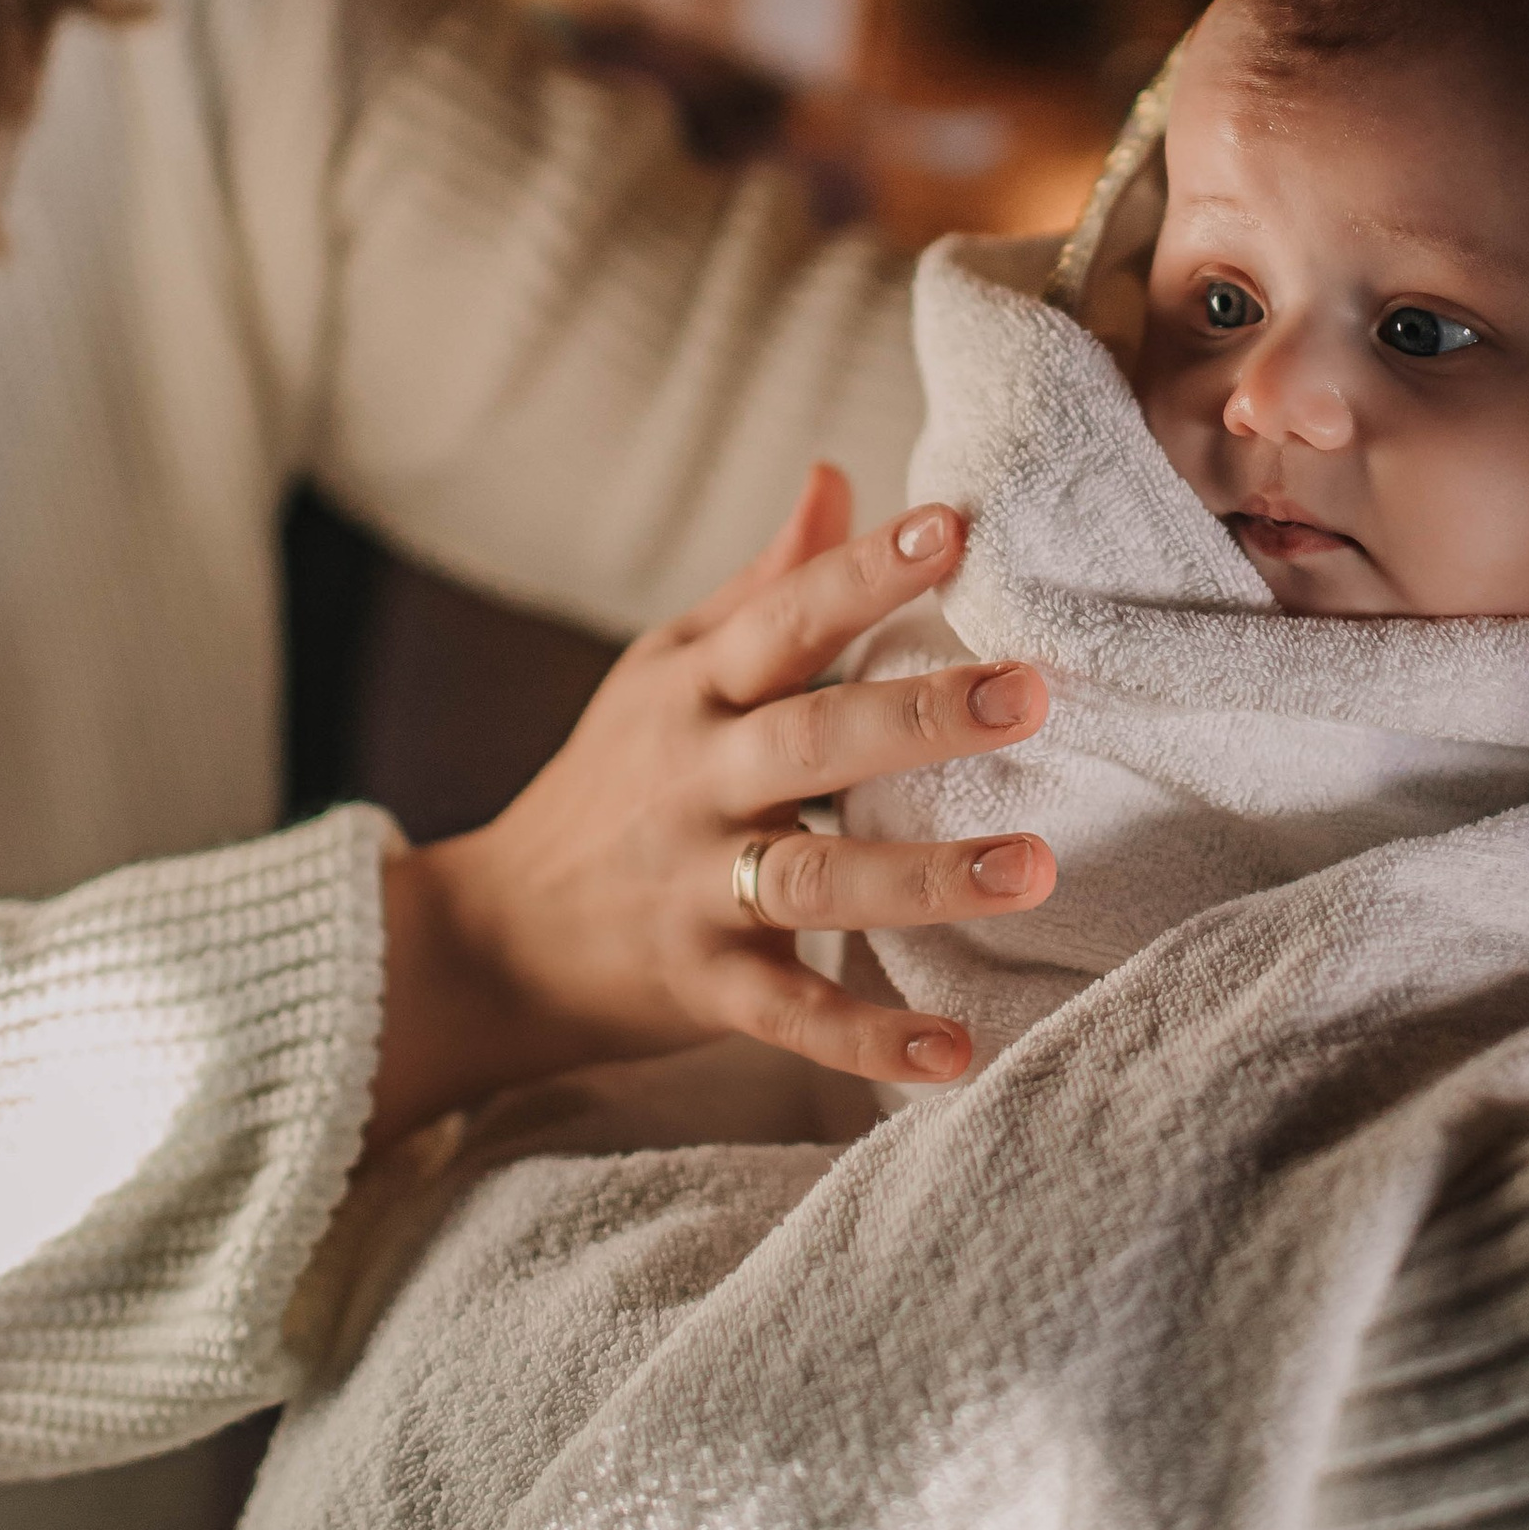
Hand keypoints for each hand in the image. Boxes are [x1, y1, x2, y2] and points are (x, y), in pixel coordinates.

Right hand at [368, 468, 1053, 1148]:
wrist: (494, 936)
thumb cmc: (610, 779)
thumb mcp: (667, 669)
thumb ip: (765, 585)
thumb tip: (841, 475)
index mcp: (695, 690)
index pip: (786, 616)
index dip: (865, 570)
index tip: (953, 525)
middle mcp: (695, 780)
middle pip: (814, 738)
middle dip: (923, 714)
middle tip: (1033, 691)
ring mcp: (696, 886)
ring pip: (816, 880)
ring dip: (927, 876)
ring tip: (1034, 866)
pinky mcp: (701, 985)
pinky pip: (792, 1015)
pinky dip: (870, 1042)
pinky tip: (955, 1054)